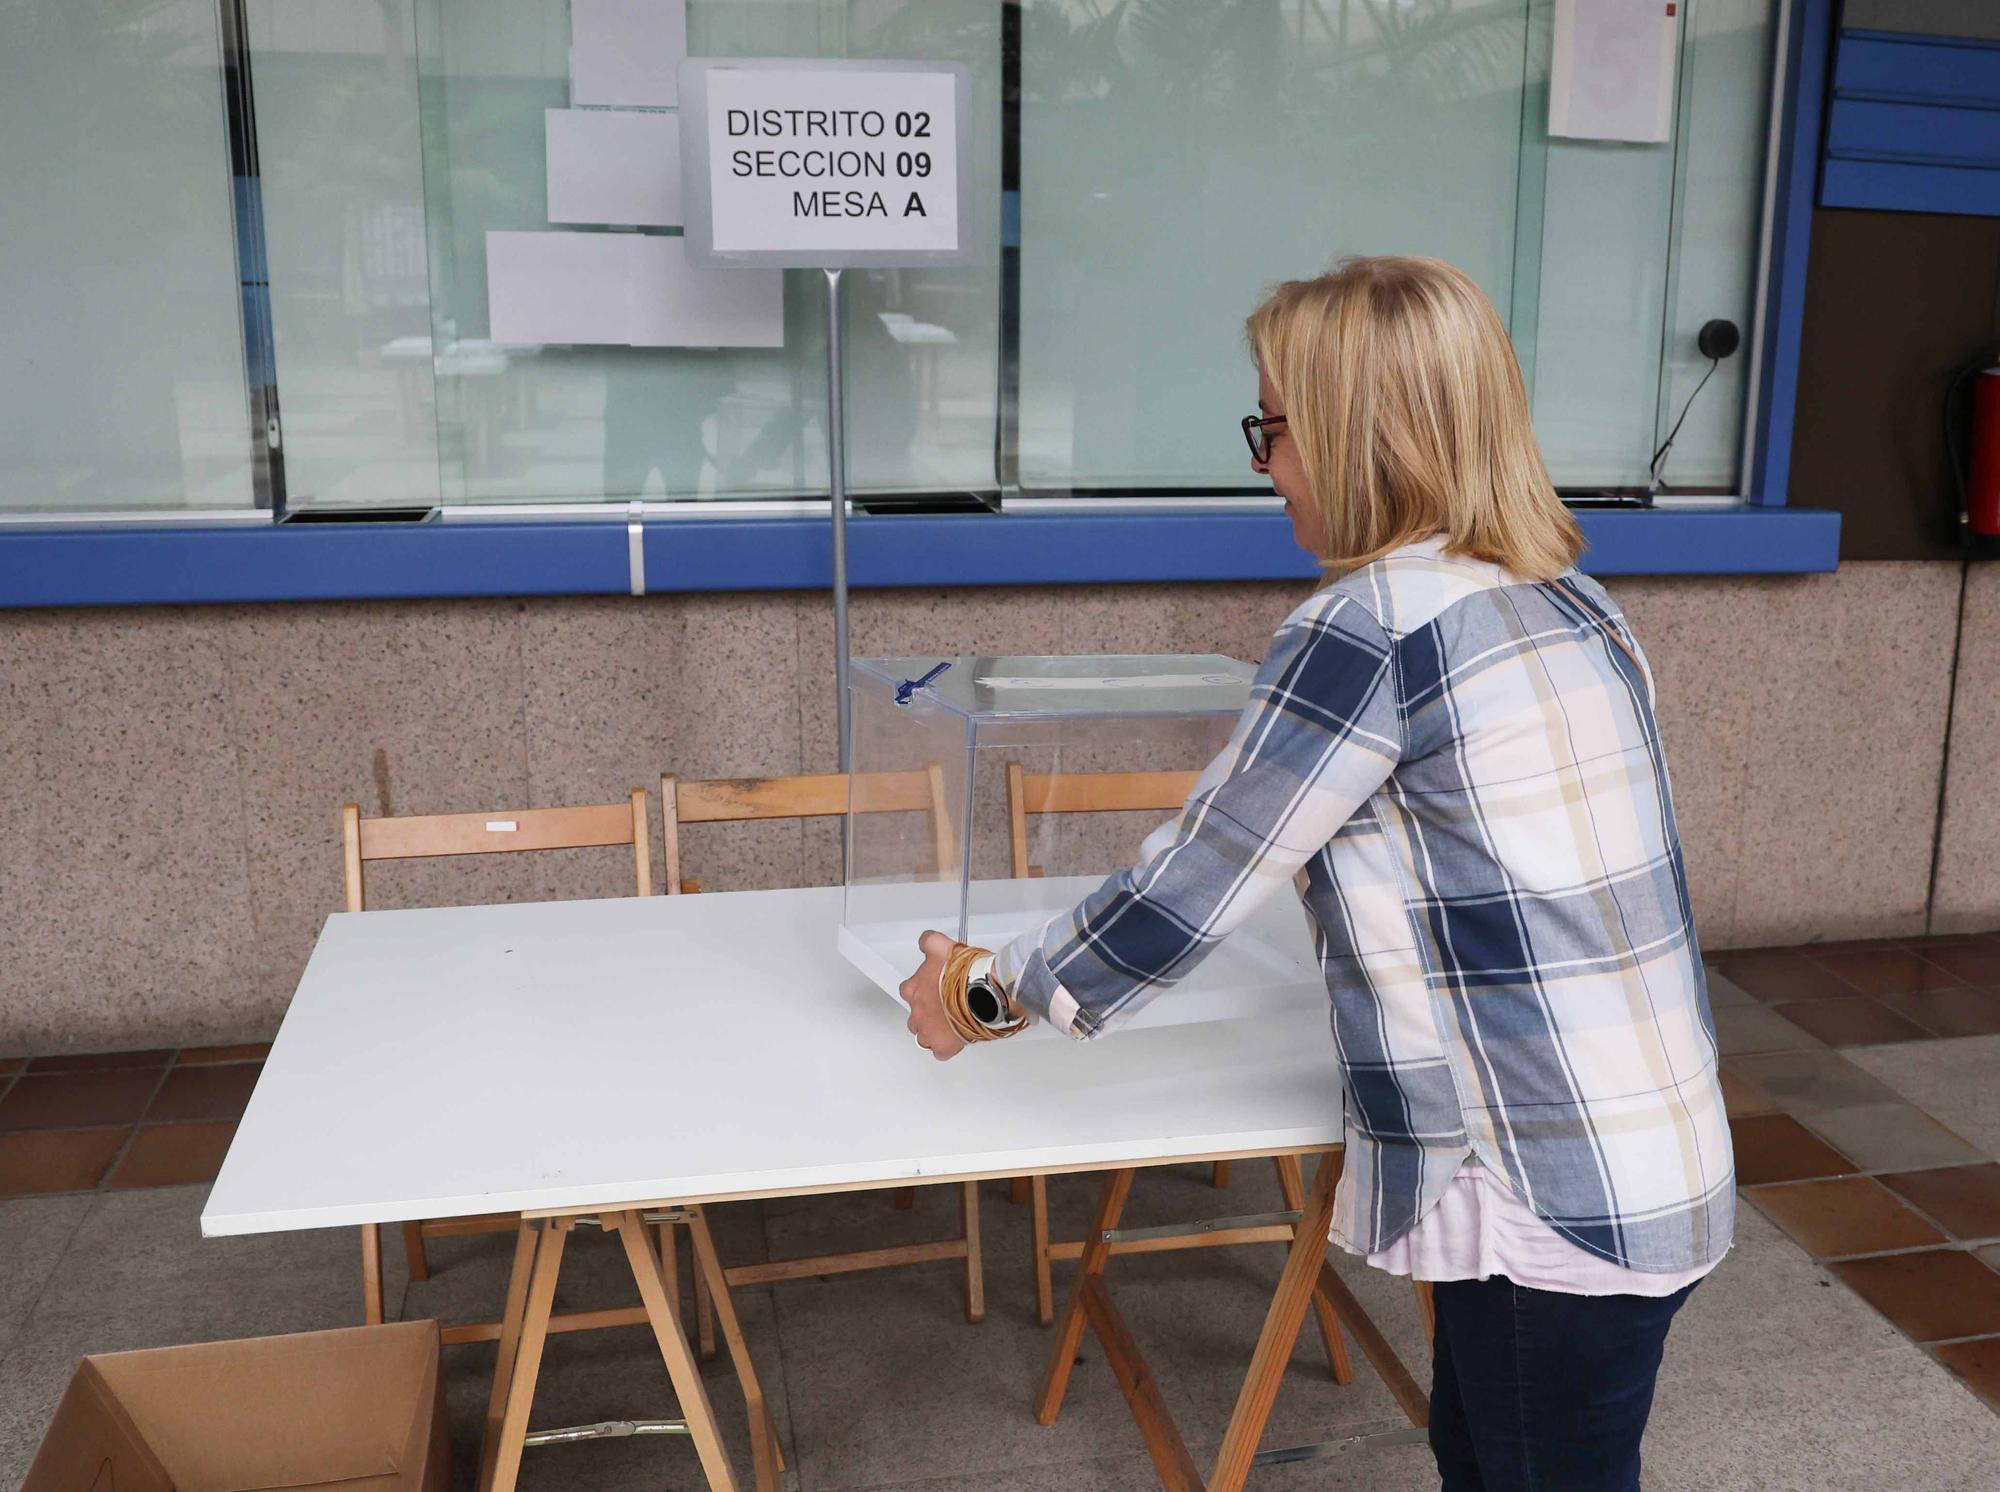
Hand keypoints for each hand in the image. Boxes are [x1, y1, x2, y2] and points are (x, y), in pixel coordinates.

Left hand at [899, 929, 965, 1061]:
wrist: (983, 991)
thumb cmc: (965, 972)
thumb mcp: (943, 946)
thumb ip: (929, 942)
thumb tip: (924, 941)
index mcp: (914, 990)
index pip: (908, 991)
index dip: (922, 990)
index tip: (933, 988)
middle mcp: (917, 1012)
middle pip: (915, 1016)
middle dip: (927, 1012)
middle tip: (946, 1006)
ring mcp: (929, 1031)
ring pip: (924, 1036)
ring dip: (934, 1030)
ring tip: (951, 1022)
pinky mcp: (943, 1046)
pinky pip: (940, 1052)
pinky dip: (947, 1047)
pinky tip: (957, 1038)